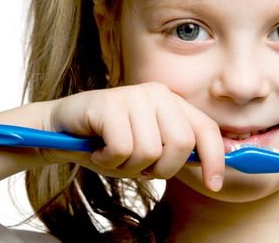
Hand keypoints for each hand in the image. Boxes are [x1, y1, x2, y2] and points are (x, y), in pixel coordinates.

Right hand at [43, 82, 224, 190]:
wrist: (63, 130)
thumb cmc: (108, 142)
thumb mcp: (149, 151)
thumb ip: (177, 153)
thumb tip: (215, 169)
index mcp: (172, 103)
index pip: (205, 129)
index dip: (214, 158)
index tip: (214, 184)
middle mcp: (157, 93)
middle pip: (181, 143)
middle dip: (162, 168)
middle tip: (139, 167)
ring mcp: (133, 95)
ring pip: (149, 151)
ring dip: (129, 166)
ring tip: (114, 155)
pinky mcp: (109, 103)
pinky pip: (123, 148)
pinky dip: (109, 160)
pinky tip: (99, 150)